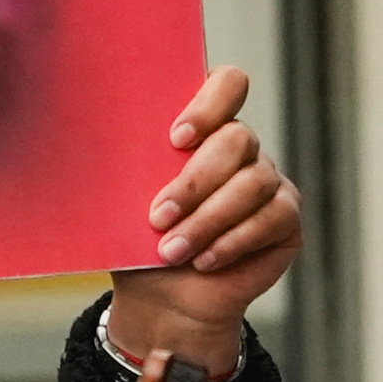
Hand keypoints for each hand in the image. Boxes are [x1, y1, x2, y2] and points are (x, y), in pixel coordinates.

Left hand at [106, 68, 302, 379]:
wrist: (162, 297)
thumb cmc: (140, 240)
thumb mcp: (124, 199)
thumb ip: (127, 165)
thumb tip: (96, 139)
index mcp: (203, 127)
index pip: (227, 84)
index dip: (209, 104)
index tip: (175, 139)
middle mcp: (242, 147)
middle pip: (237, 139)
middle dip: (194, 182)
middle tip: (157, 217)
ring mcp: (268, 181)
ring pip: (252, 183)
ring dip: (207, 220)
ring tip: (170, 250)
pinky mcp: (285, 218)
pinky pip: (271, 218)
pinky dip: (232, 242)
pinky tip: (203, 260)